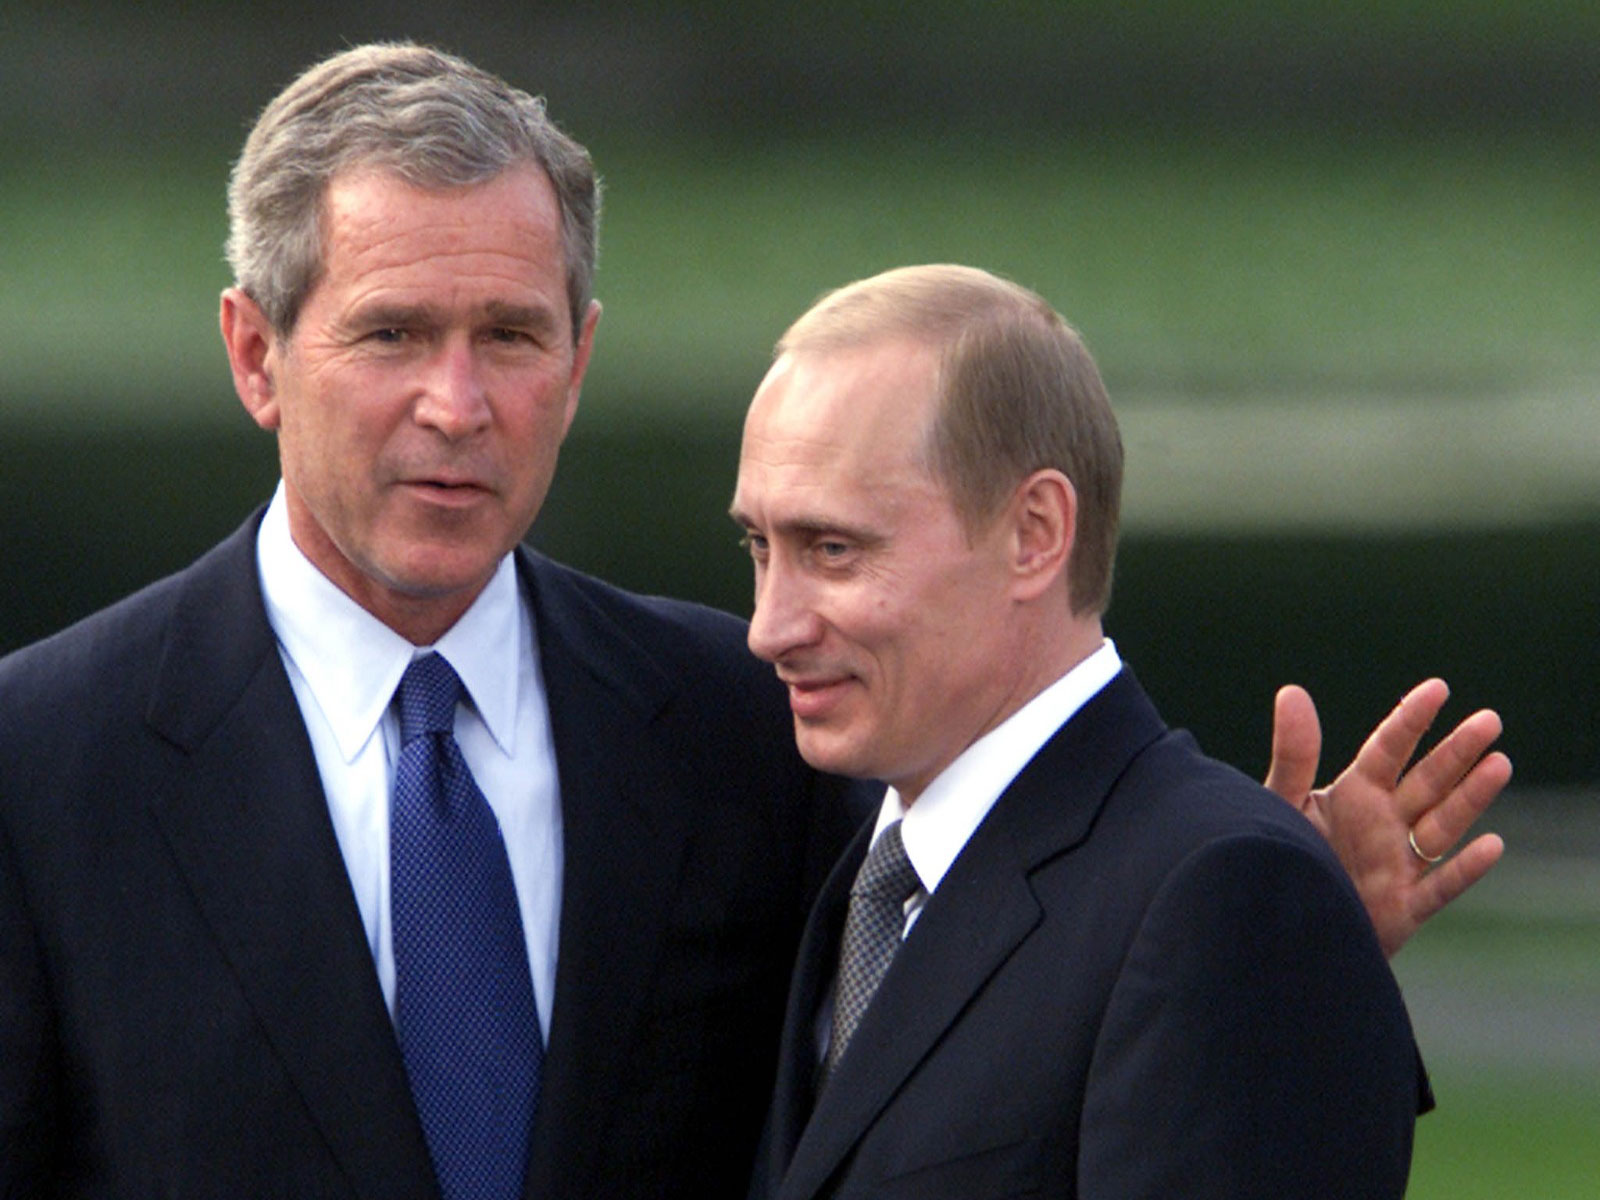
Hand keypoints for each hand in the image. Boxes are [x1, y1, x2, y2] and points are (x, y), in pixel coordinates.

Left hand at [1264, 678, 1509, 957]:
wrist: (1277, 924)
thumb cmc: (1277, 858)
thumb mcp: (1282, 803)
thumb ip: (1293, 755)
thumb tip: (1293, 691)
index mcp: (1355, 795)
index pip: (1388, 750)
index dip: (1412, 719)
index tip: (1439, 687)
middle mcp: (1383, 825)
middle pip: (1427, 782)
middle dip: (1457, 752)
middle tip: (1490, 719)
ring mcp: (1397, 865)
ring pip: (1441, 826)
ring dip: (1471, 798)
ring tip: (1500, 763)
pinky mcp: (1401, 908)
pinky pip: (1440, 887)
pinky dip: (1465, 869)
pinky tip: (1492, 844)